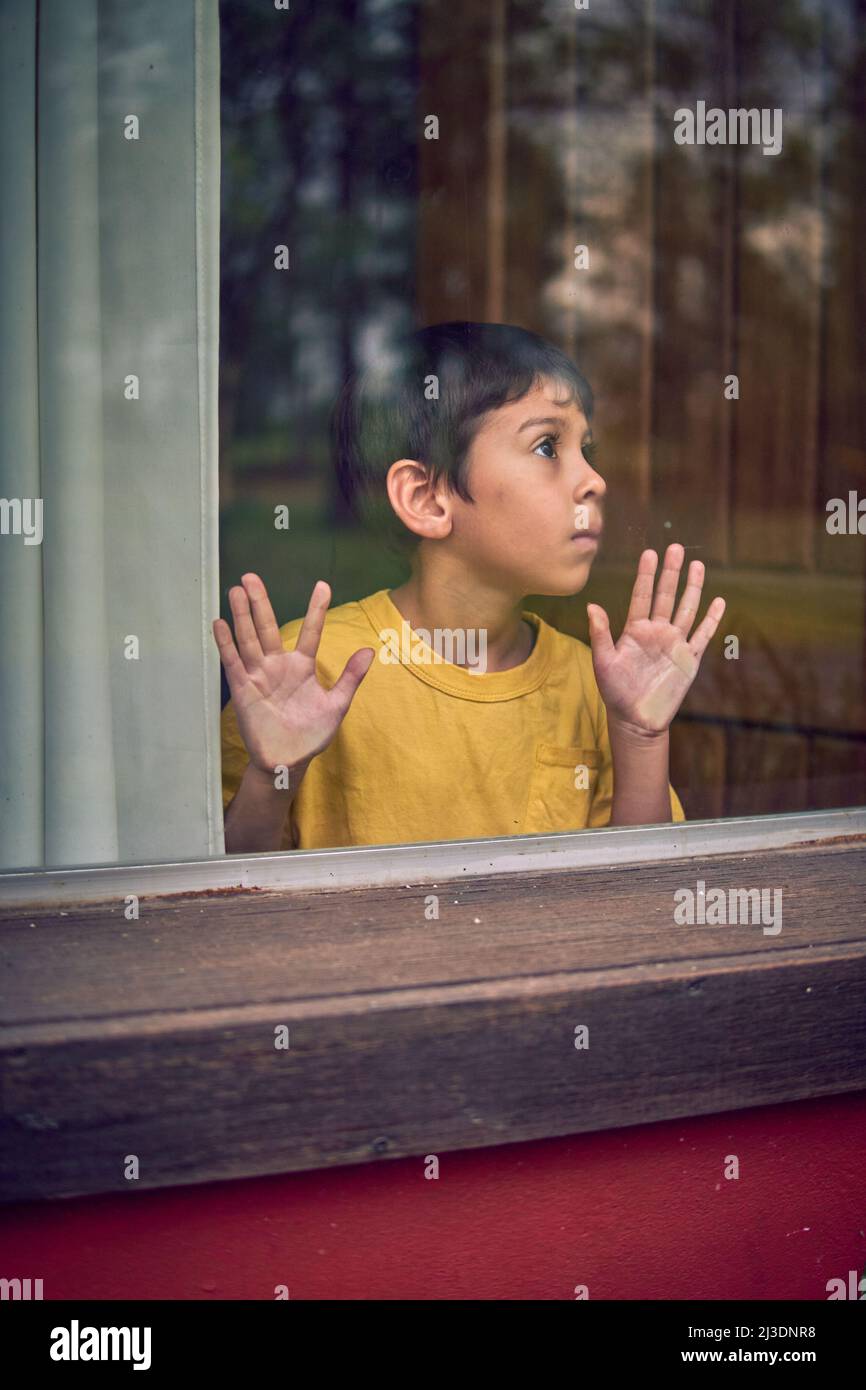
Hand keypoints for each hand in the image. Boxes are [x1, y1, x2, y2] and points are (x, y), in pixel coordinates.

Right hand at [213, 575, 374, 775]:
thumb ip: (351, 678)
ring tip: (236, 590)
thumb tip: (369, 650)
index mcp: (302, 666)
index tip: (323, 585)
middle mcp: (278, 665)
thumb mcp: (336, 705)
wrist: (288, 761)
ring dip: (242, 615)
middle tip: (251, 577)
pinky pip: (233, 662)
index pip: (310, 631)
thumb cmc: (312, 734)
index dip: (316, 609)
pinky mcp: (243, 689)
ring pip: (249, 639)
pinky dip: (226, 644)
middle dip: (259, 602)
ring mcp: (259, 675)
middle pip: (267, 627)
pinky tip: (220, 623)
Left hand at [586, 544, 724, 735]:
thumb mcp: (603, 662)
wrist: (636, 720)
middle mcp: (656, 632)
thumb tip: (591, 605)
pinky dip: (711, 619)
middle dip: (671, 572)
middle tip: (676, 547)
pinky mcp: (688, 659)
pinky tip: (719, 601)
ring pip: (686, 609)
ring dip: (692, 588)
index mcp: (634, 630)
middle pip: (666, 596)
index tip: (650, 553)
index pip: (642, 596)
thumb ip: (600, 634)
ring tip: (697, 565)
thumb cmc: (615, 692)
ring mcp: (674, 643)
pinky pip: (703, 635)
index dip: (646, 575)